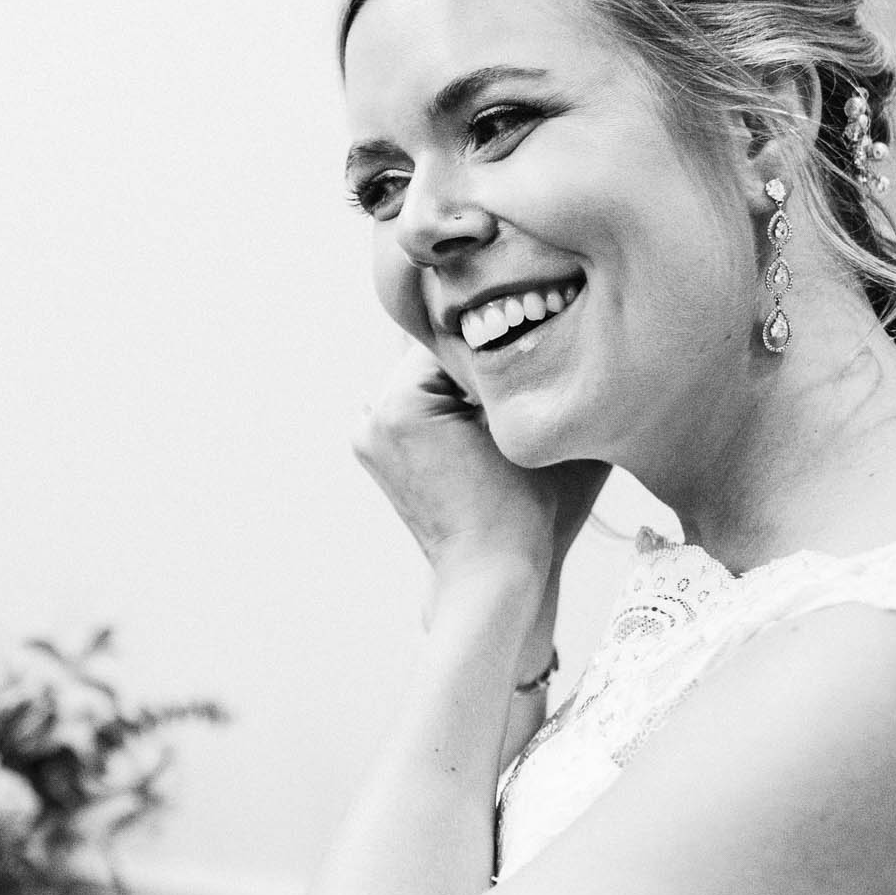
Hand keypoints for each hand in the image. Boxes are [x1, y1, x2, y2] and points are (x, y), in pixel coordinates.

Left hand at [354, 347, 610, 597]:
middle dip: (469, 357)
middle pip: (429, 359)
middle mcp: (372, 416)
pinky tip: (476, 417)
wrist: (489, 573)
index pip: (451, 338)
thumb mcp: (514, 423)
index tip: (526, 331)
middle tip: (515, 352)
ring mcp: (369, 438)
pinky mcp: (377, 454)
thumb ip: (502, 367)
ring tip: (497, 391)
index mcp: (400, 403)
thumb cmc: (516, 506)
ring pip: (421, 381)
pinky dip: (440, 405)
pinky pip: (413, 407)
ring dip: (455, 381)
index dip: (494, 335)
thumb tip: (509, 321)